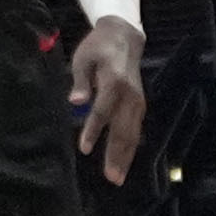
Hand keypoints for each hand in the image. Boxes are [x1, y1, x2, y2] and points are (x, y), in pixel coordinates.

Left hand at [69, 14, 149, 181]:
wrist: (124, 37)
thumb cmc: (97, 48)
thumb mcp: (83, 58)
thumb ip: (80, 81)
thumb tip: (75, 102)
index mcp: (114, 82)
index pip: (102, 111)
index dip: (93, 130)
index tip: (84, 148)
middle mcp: (130, 95)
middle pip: (122, 129)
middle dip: (116, 155)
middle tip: (112, 178)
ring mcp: (137, 101)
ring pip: (132, 133)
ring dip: (126, 156)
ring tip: (118, 176)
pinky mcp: (140, 104)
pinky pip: (136, 129)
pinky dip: (131, 147)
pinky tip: (125, 161)